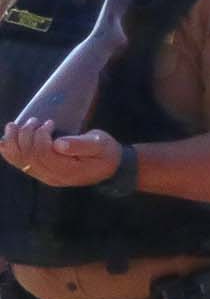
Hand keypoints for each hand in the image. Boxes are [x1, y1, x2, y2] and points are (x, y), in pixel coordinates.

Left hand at [1, 121, 120, 186]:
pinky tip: (2, 142)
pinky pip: (19, 164)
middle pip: (30, 156)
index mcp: (69, 171)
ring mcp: (45, 177)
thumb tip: (58, 144)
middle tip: (34, 120)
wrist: (110, 167)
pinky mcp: (41, 173)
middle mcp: (54, 177)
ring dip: (12, 142)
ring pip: (20, 161)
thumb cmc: (106, 152)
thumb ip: (82, 144)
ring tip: (13, 126)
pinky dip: (8, 153)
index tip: (49, 123)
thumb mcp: (100, 144)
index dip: (41, 136)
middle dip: (27, 135)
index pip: (44, 154)